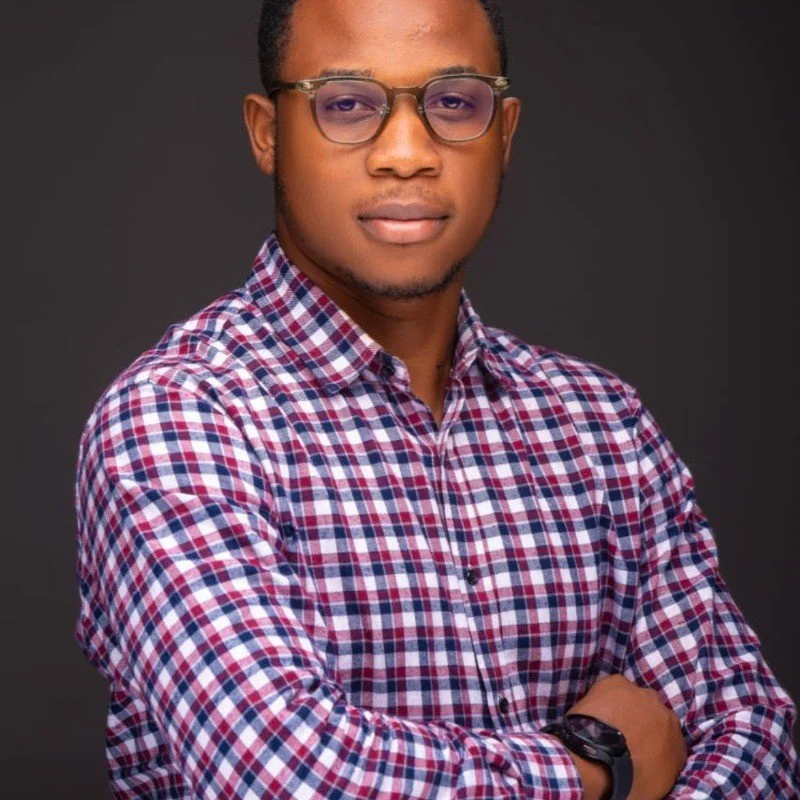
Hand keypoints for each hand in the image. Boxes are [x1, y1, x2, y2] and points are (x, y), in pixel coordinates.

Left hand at [565, 674, 686, 799]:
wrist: (599, 760)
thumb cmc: (627, 781)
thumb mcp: (655, 787)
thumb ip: (662, 770)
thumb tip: (654, 767)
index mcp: (678, 744)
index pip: (670, 743)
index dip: (654, 745)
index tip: (640, 750)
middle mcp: (666, 715)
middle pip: (655, 716)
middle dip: (643, 723)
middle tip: (623, 736)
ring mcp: (642, 696)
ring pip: (635, 700)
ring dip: (625, 709)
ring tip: (606, 723)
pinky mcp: (618, 682)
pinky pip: (614, 688)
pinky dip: (606, 697)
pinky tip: (596, 710)